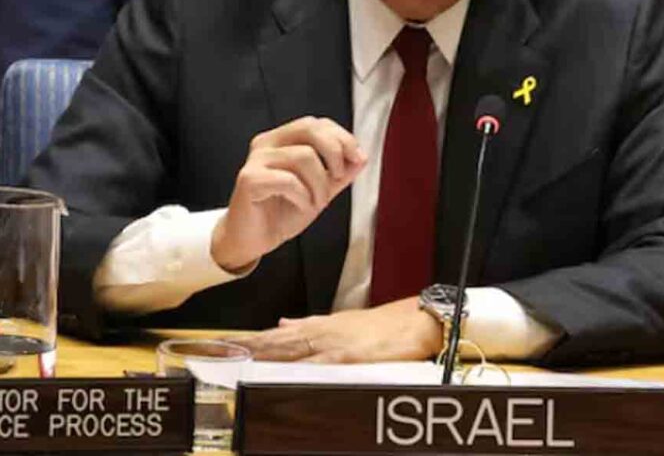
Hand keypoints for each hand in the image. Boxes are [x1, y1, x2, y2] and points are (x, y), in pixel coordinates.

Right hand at [211, 117, 366, 271]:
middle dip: (334, 151)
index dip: (342, 137)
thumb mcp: (320, 191)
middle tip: (338, 177)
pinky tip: (302, 206)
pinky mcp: (249, 179)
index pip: (317, 123)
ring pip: (303, 156)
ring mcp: (256, 160)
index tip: (357, 157)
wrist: (253, 240)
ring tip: (317, 202)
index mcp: (283, 140)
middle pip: (309, 128)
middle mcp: (267, 143)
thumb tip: (361, 157)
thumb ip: (340, 174)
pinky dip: (303, 196)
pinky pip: (287, 180)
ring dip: (320, 183)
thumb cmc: (281, 213)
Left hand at [227, 298, 442, 363]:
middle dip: (246, 347)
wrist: (415, 321)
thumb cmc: (383, 327)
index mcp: (318, 326)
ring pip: (290, 350)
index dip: (247, 340)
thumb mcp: (342, 322)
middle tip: (217, 352)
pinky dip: (298, 368)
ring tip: (236, 360)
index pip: (274, 335)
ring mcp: (333, 344)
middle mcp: (321, 333)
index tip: (221, 346)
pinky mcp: (349, 356)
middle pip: (275, 342)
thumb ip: (310, 324)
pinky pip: (317, 363)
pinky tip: (281, 372)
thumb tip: (283, 323)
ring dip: (263, 355)